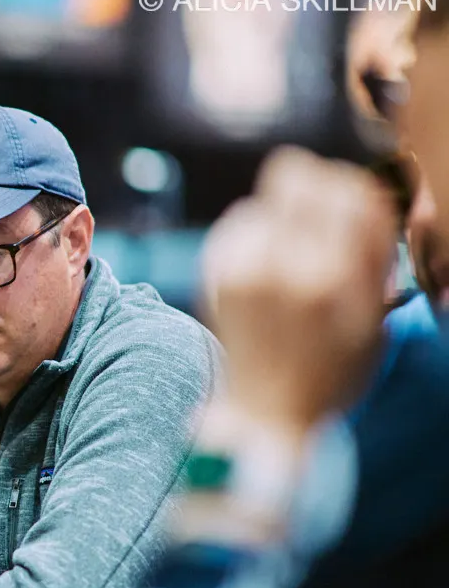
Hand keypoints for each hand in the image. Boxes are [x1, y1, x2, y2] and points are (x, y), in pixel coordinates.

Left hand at [201, 147, 394, 431]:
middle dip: (313, 190)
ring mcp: (239, 267)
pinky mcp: (213, 272)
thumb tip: (372, 196)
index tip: (353, 211)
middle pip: (295, 175)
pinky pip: (236, 224)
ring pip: (263, 199)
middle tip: (318, 222)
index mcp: (332, 277)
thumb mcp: (372, 321)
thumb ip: (374, 255)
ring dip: (280, 217)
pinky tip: (263, 267)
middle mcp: (281, 265)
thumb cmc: (329, 371)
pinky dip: (253, 235)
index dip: (354, 193)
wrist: (264, 412)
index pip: (347, 191)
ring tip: (290, 257)